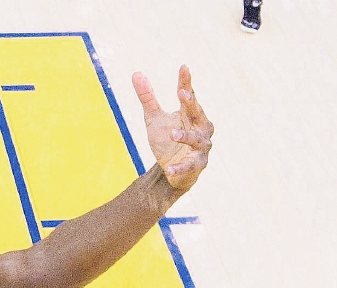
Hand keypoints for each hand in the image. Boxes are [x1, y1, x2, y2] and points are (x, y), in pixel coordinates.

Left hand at [134, 65, 212, 191]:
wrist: (173, 170)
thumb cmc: (167, 140)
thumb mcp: (153, 118)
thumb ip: (147, 98)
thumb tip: (136, 73)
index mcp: (189, 114)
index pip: (188, 95)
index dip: (186, 82)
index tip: (184, 67)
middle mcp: (200, 128)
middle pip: (198, 113)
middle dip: (192, 104)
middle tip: (183, 93)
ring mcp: (200, 147)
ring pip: (197, 140)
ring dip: (186, 136)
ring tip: (172, 134)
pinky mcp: (196, 165)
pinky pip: (190, 166)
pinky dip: (180, 168)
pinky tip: (170, 169)